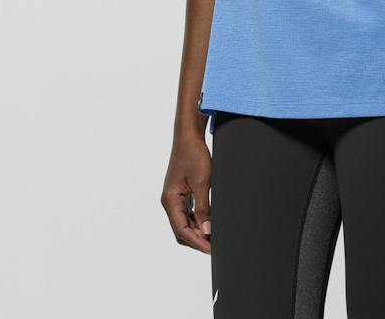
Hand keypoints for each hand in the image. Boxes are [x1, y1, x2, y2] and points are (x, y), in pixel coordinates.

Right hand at [161, 133, 212, 253]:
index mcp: (170, 200)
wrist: (189, 136)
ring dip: (197, 230)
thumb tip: (207, 230)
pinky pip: (187, 213)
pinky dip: (197, 220)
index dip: (197, 241)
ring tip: (213, 236)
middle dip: (197, 239)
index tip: (211, 249)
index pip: (181, 230)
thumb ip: (203, 207)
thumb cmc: (193, 155)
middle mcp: (169, 201)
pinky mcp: (181, 192)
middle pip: (181, 230)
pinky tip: (209, 222)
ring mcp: (174, 197)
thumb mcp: (201, 182)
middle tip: (214, 245)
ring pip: (184, 222)